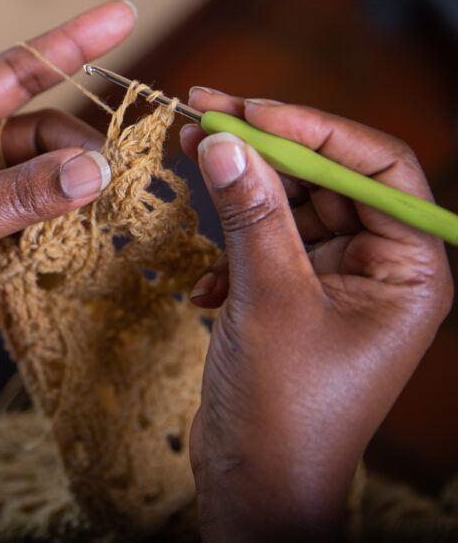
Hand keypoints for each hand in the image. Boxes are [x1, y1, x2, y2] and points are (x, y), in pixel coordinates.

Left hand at [0, 2, 135, 429]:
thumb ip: (20, 195)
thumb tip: (95, 169)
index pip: (13, 74)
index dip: (68, 44)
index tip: (122, 16)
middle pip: (46, 130)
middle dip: (82, 144)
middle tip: (111, 175)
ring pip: (56, 177)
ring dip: (84, 188)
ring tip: (109, 206)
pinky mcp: (4, 248)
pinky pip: (56, 222)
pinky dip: (79, 225)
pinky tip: (97, 234)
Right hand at [180, 90, 453, 540]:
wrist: (255, 486)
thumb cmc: (286, 409)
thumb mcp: (268, 298)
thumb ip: (250, 212)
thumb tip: (222, 139)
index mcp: (408, 268)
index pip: (375, 166)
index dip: (314, 128)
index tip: (248, 109)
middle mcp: (379, 269)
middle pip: (326, 179)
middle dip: (264, 149)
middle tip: (202, 112)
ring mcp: (334, 284)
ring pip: (287, 208)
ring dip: (238, 194)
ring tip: (186, 158)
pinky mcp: (293, 299)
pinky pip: (263, 244)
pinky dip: (229, 250)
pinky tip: (205, 282)